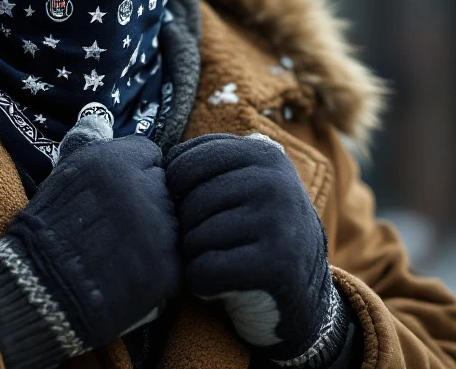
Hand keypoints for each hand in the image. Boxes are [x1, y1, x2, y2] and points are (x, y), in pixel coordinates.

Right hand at [0, 120, 180, 365]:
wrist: (38, 289)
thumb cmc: (46, 230)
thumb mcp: (63, 173)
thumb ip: (90, 146)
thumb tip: (99, 118)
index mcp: (117, 160)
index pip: (151, 154)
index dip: (136, 173)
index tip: (118, 194)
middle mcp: (143, 187)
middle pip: (165, 187)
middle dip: (149, 203)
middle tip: (120, 227)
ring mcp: (161, 228)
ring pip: (174, 222)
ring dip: (157, 234)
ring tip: (123, 252)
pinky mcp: (169, 267)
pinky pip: (177, 259)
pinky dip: (159, 268)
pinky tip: (131, 274)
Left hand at [165, 133, 343, 364]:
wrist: (304, 300)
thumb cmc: (255, 236)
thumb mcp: (244, 186)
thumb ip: (207, 165)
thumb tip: (152, 161)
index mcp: (263, 154)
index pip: (184, 162)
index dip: (175, 192)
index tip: (196, 211)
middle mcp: (274, 182)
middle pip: (188, 203)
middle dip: (188, 230)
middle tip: (213, 244)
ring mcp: (278, 222)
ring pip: (194, 238)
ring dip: (196, 258)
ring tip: (223, 261)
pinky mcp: (275, 266)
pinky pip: (204, 271)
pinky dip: (203, 284)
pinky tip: (224, 284)